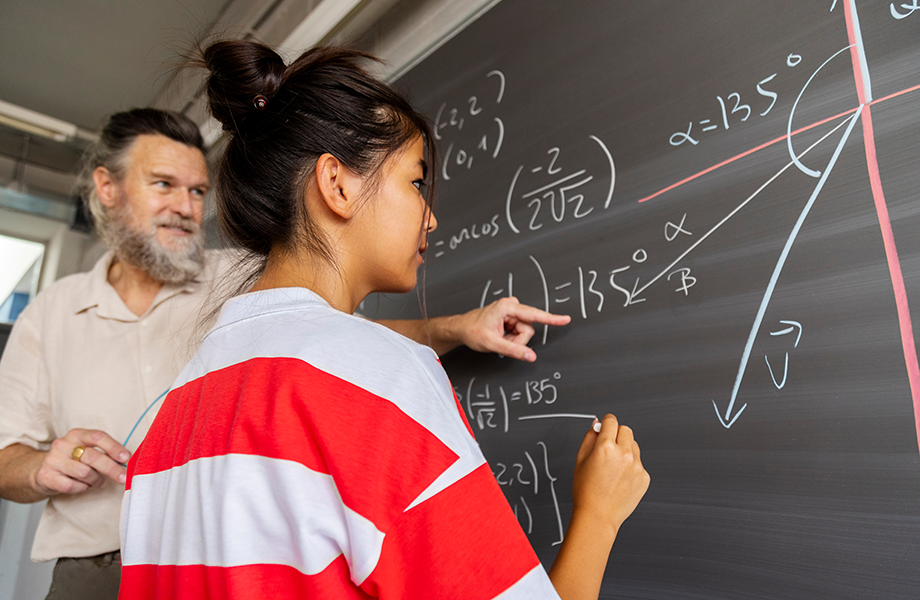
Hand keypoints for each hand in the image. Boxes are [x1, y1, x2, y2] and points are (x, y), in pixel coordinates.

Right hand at [31, 429, 130, 496]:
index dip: (114, 447)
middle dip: (111, 468)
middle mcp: (63, 444)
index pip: (98, 437)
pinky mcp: (45, 476)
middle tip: (122, 478)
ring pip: (84, 473)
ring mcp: (53, 460)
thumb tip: (126, 460)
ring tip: (99, 482)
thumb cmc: (72, 460)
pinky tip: (84, 486)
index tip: (126, 458)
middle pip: (93, 456)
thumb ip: (104, 453)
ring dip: (96, 480)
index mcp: (77, 434)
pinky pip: (71, 485)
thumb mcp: (86, 450)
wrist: (42, 471)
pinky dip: (82, 488)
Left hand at [457, 297, 570, 361]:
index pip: (534, 315)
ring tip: (499, 338)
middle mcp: (511, 306)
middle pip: (527, 329)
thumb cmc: (472, 331)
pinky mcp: (511, 317)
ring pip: (524, 332)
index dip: (551, 319)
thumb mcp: (492, 344)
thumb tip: (531, 356)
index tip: (565, 319)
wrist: (461, 328)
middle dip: (517, 340)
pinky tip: (500, 336)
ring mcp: (511, 312)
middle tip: (501, 342)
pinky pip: (519, 331)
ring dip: (513, 340)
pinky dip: (511, 338)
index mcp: (507, 307)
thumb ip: (513, 351)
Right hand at [572, 414, 649, 538]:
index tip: (605, 427)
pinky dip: (631, 466)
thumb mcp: (580, 459)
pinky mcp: (644, 477)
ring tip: (614, 467)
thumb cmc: (586, 491)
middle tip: (608, 448)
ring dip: (626, 449)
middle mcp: (624, 454)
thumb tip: (597, 424)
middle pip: (626, 430)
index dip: (606, 422)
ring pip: (634, 446)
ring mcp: (637, 466)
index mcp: (606, 447)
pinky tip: (620, 479)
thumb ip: (589, 437)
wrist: (598, 516)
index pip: (612, 420)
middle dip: (617, 434)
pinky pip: (639, 463)